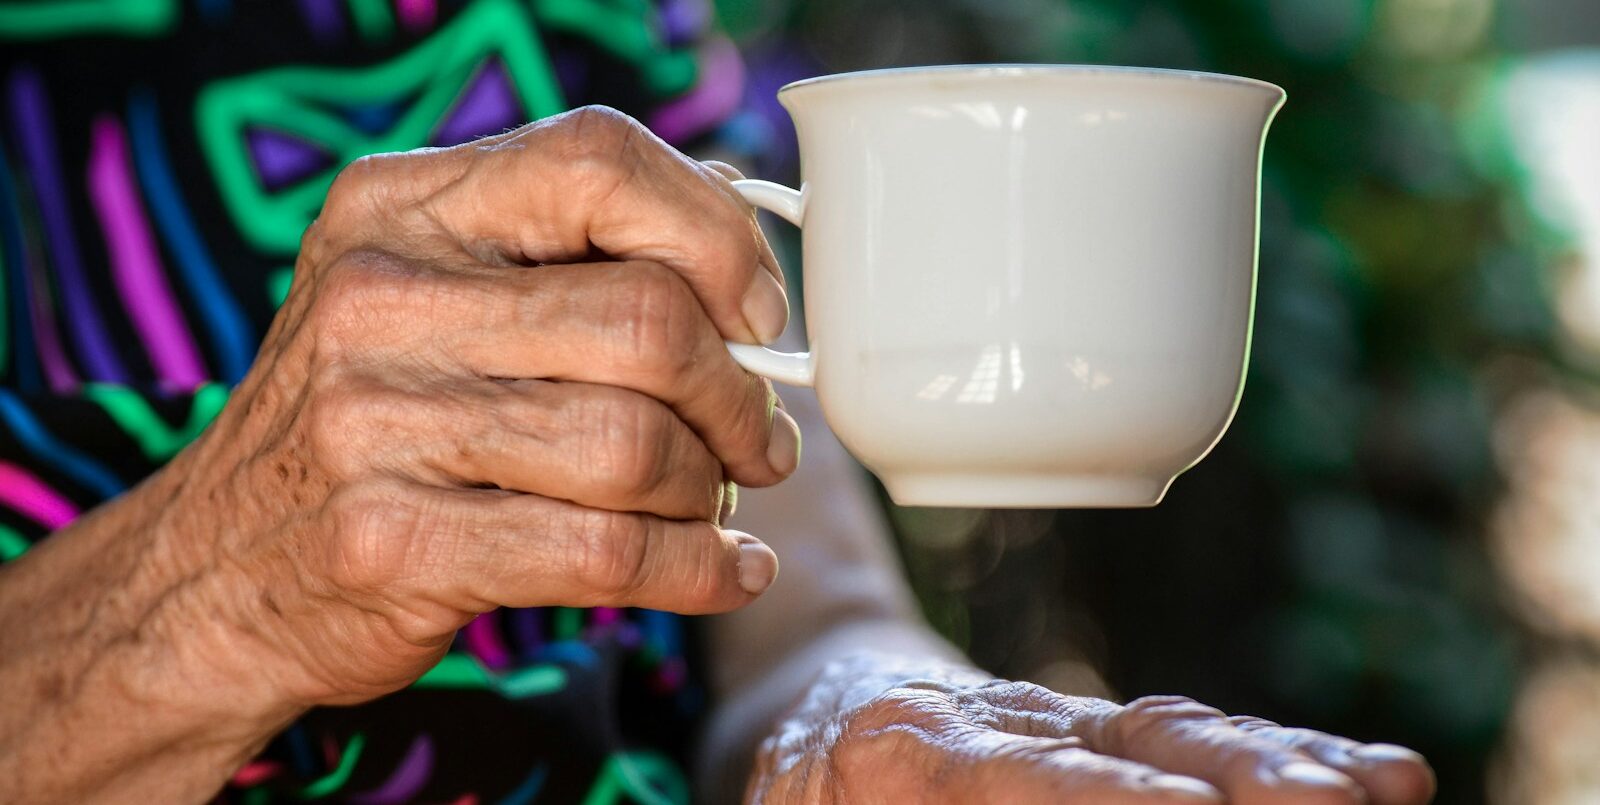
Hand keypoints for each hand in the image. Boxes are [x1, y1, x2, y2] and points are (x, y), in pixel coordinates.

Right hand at [2, 106, 797, 728]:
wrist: (213, 572)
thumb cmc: (369, 421)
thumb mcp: (426, 297)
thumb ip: (560, 257)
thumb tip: (740, 248)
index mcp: (400, 208)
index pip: (598, 160)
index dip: (713, 234)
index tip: (755, 312)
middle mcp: (379, 298)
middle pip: (646, 318)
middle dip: (736, 393)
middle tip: (756, 439)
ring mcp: (374, 423)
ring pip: (634, 444)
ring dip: (710, 487)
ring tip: (717, 502)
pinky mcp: (394, 543)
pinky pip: (606, 552)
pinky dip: (699, 569)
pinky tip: (727, 570)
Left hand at [750, 657, 1433, 803]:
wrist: (814, 696)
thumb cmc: (801, 785)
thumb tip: (1096, 784)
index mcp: (905, 751)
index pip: (1016, 778)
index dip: (1103, 798)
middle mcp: (997, 722)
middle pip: (1123, 740)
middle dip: (1232, 770)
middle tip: (1332, 799)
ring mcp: (1058, 718)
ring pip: (1177, 731)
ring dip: (1282, 759)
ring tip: (1383, 786)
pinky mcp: (1099, 730)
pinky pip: (1191, 738)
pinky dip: (1280, 754)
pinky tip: (1369, 776)